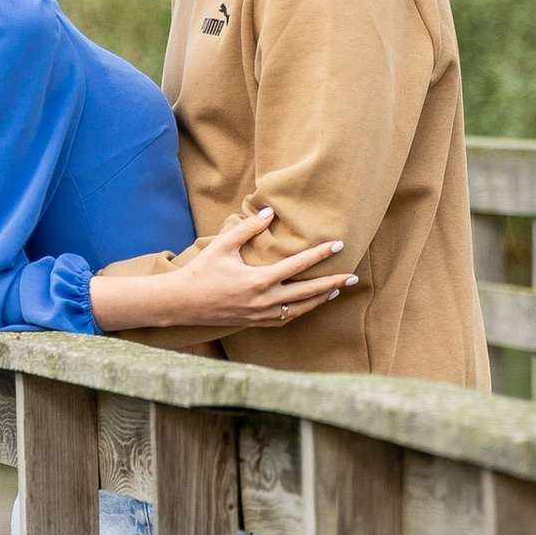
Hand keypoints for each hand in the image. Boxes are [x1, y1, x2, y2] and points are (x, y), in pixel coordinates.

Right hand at [92, 208, 354, 336]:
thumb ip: (248, 228)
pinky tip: (309, 304)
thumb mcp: (223, 246)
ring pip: (300, 309)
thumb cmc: (201, 271)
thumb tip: (270, 212)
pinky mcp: (255, 322)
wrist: (182, 303)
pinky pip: (286, 319)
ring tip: (337, 290)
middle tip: (353, 276)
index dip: (320, 255)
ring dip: (320, 299)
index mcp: (259, 280)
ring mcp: (261, 315)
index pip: (298, 266)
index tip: (338, 246)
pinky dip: (301, 311)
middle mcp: (264, 301)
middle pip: (308, 292)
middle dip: (332, 283)